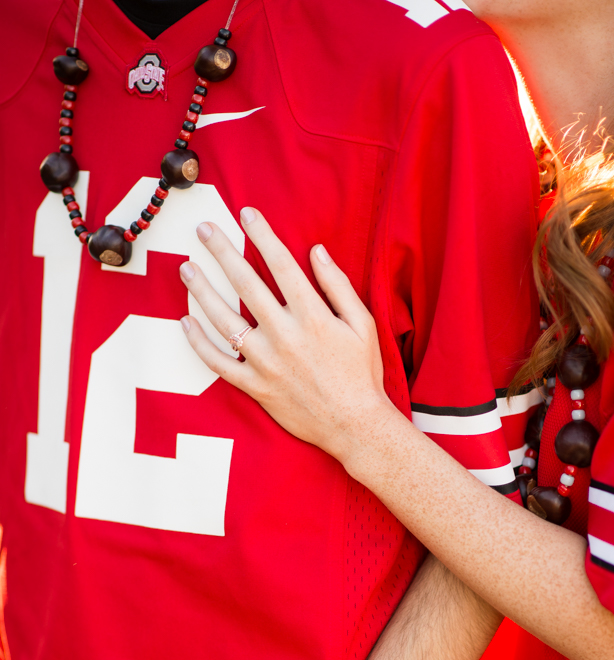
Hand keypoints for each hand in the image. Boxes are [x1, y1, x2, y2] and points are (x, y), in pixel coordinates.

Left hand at [178, 208, 394, 466]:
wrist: (356, 426)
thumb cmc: (363, 375)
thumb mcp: (362, 325)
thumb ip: (338, 286)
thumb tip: (316, 251)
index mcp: (312, 316)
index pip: (280, 264)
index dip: (262, 235)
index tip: (246, 213)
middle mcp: (285, 335)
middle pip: (246, 283)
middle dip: (222, 251)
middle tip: (203, 229)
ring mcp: (266, 363)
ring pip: (224, 320)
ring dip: (202, 290)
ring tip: (186, 268)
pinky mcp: (255, 387)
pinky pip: (219, 363)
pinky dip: (199, 344)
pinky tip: (186, 323)